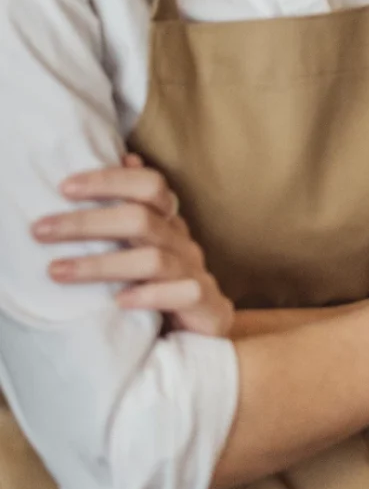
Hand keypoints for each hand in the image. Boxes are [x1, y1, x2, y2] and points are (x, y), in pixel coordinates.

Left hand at [31, 154, 233, 337]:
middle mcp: (183, 243)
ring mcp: (196, 273)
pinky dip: (149, 295)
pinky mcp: (206, 305)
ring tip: (57, 271)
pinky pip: (183, 293)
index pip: (150, 186)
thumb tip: (126, 158)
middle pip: (142, 219)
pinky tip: (119, 301)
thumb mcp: (148, 244)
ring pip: (153, 259)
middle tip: (41, 229)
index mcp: (170, 224)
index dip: (110, 181)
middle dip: (87, 222)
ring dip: (101, 264)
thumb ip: (138, 207)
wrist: (208, 330)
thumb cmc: (167, 284)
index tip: (64, 187)